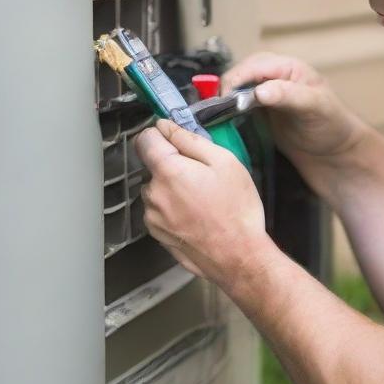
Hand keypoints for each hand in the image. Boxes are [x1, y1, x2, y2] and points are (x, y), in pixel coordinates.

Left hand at [134, 119, 268, 284]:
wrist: (238, 257)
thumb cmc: (237, 208)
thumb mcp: (224, 162)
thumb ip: (189, 140)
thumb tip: (164, 126)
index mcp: (167, 172)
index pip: (144, 140)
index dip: (160, 135)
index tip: (178, 142)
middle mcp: (152, 194)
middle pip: (152, 167)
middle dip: (171, 166)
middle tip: (202, 177)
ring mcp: (152, 217)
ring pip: (155, 190)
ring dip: (170, 189)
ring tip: (201, 200)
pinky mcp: (157, 235)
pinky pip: (158, 211)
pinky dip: (171, 209)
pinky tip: (195, 217)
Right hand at [221, 52, 364, 198]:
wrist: (334, 152)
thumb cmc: (332, 125)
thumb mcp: (314, 106)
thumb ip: (288, 95)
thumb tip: (259, 90)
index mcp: (286, 67)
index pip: (252, 66)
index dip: (236, 81)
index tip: (225, 101)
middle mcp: (272, 75)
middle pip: (238, 76)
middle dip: (225, 91)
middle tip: (218, 112)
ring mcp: (263, 93)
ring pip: (233, 90)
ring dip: (223, 102)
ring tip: (217, 118)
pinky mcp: (258, 111)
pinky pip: (236, 106)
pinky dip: (227, 113)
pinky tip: (224, 124)